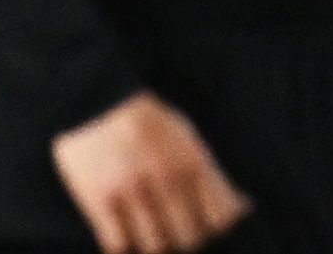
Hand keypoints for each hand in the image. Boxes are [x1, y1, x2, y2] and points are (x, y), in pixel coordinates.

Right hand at [51, 92, 250, 253]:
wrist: (88, 93)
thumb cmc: (143, 118)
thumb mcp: (184, 134)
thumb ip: (210, 172)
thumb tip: (244, 207)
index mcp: (191, 159)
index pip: (221, 218)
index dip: (213, 226)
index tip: (200, 221)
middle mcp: (164, 176)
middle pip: (190, 238)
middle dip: (181, 236)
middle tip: (169, 227)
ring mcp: (131, 188)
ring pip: (155, 247)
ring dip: (151, 242)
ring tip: (143, 230)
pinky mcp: (98, 197)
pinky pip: (117, 245)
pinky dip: (121, 245)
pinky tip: (120, 233)